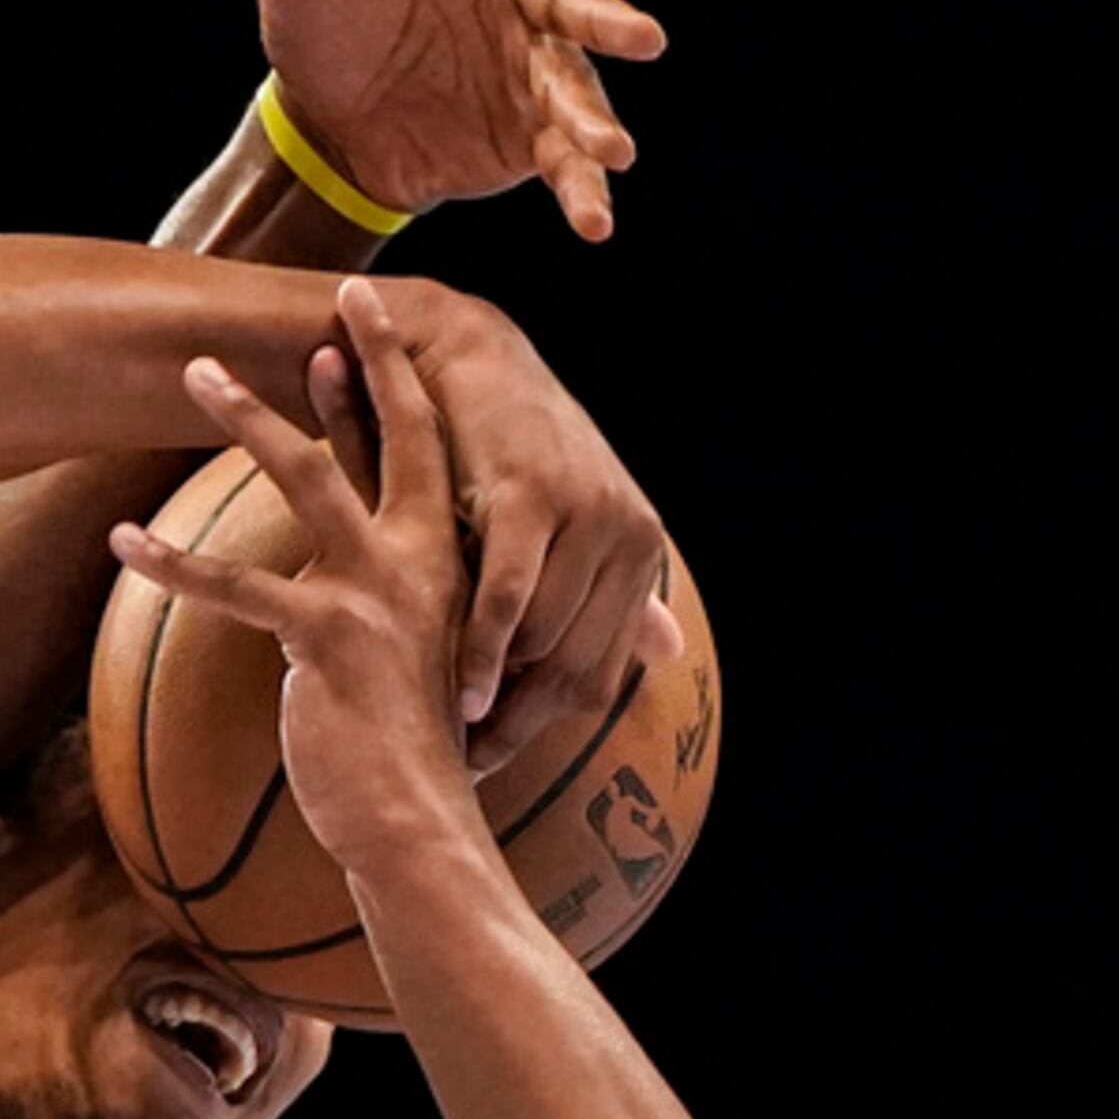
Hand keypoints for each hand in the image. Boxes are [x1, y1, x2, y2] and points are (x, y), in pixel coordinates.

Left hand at [108, 283, 481, 871]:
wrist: (419, 820)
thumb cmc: (413, 752)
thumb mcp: (418, 666)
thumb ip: (396, 617)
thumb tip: (354, 607)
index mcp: (445, 561)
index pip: (425, 448)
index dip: (395, 380)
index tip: (365, 319)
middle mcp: (420, 561)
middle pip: (382, 436)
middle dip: (354, 361)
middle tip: (323, 300)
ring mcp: (376, 593)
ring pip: (305, 479)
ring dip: (247, 418)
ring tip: (195, 371)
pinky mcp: (326, 637)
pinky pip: (236, 588)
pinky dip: (174, 562)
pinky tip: (123, 540)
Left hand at [253, 0, 665, 239]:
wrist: (323, 131)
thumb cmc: (313, 24)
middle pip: (567, 0)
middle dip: (606, 18)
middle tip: (643, 39)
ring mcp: (525, 66)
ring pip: (574, 85)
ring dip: (597, 119)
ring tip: (616, 152)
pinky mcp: (525, 135)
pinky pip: (562, 158)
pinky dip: (580, 188)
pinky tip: (593, 219)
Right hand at [394, 288, 681, 768]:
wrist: (459, 357)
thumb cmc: (495, 452)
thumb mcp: (562, 527)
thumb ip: (617, 594)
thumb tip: (669, 650)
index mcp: (637, 548)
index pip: (598, 672)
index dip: (541, 727)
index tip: (487, 761)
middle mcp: (627, 533)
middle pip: (574, 669)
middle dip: (518, 725)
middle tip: (464, 760)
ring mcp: (586, 514)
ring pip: (545, 642)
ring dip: (498, 693)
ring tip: (449, 728)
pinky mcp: (534, 499)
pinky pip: (513, 602)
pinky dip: (487, 654)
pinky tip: (463, 692)